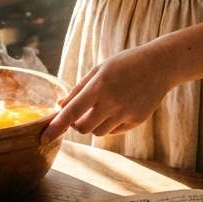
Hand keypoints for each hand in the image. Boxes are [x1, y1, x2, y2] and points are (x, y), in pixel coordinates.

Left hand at [41, 44, 174, 143]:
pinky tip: (119, 107)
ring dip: (94, 124)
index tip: (43, 137)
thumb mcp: (100, 70)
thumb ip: (79, 89)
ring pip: (99, 132)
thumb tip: (60, 106)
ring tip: (103, 106)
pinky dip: (110, 124)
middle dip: (76, 126)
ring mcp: (125, 113)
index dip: (55, 126)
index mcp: (99, 86)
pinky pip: (115, 130)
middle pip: (83, 128)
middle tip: (78, 116)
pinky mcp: (136, 120)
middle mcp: (112, 102)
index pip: (71, 112)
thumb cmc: (125, 64)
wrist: (160, 65)